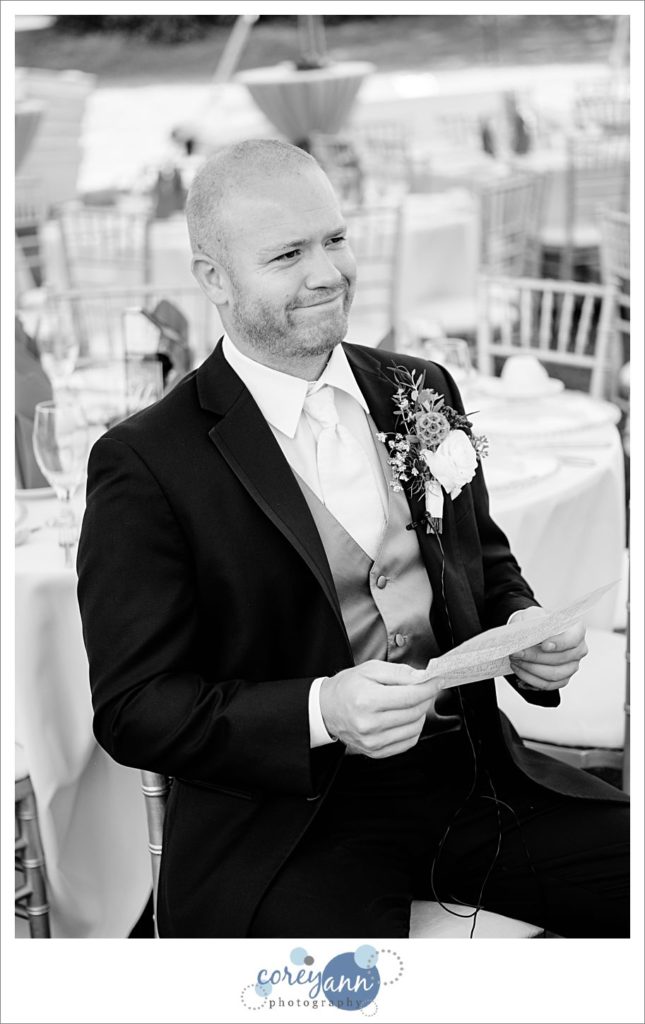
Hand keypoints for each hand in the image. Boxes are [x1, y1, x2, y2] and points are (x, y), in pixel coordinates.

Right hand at [320, 661, 442, 758]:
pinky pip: (407, 742)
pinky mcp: (375, 751)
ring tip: (412, 702)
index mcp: (367, 701)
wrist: (326, 709)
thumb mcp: (370, 669)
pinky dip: (413, 729)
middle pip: (414, 712)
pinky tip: (406, 717)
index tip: (437, 681)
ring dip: (420, 713)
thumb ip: (399, 672)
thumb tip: (422, 677)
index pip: (410, 696)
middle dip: (426, 698)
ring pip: (414, 728)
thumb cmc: (347, 687)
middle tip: (424, 688)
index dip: (429, 688)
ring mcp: (373, 741)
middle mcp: (370, 724)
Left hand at [508, 607, 587, 690]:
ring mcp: (572, 666)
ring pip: (553, 674)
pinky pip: (548, 684)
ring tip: (515, 661)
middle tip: (516, 653)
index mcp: (576, 630)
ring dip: (530, 669)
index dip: (559, 644)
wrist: (533, 631)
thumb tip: (526, 635)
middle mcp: (579, 649)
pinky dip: (531, 680)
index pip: (572, 640)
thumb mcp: (532, 615)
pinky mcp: (563, 679)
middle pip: (560, 659)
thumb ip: (531, 623)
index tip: (544, 645)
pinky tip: (520, 672)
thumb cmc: (535, 622)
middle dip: (535, 657)